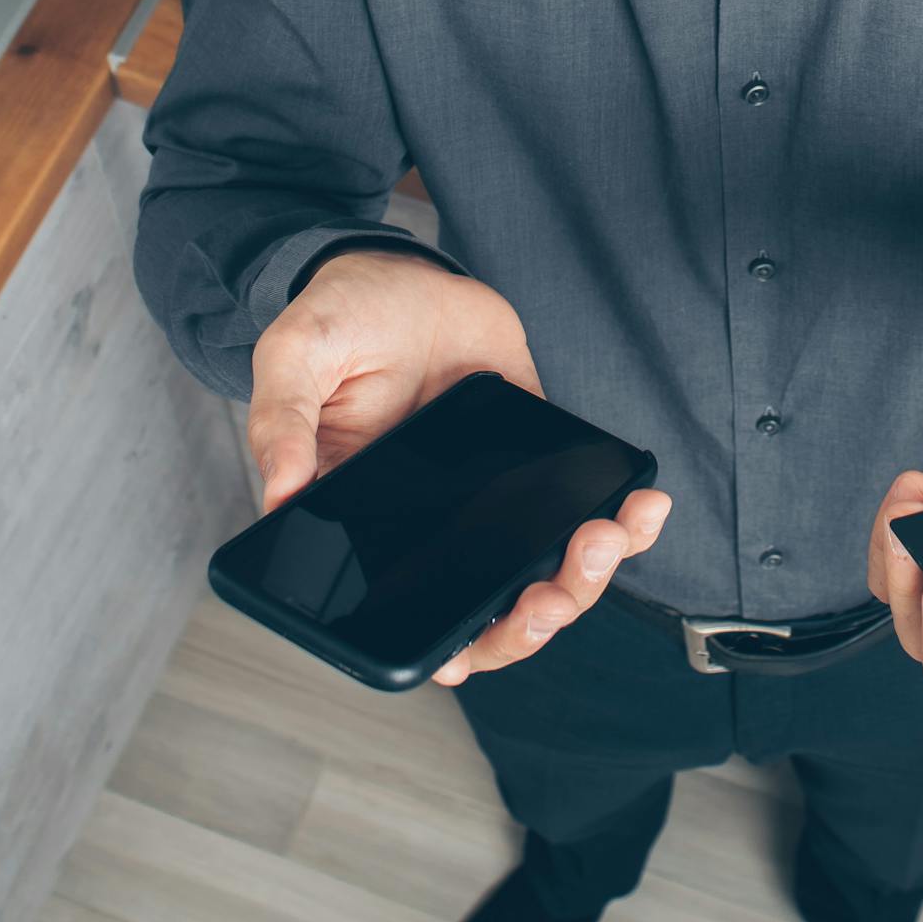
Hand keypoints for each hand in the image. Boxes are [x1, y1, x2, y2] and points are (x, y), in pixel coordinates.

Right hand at [246, 247, 673, 684]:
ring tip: (612, 533)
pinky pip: (584, 503)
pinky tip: (643, 502)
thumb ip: (282, 422)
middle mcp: (436, 526)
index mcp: (373, 526)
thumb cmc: (338, 324)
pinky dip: (622, 518)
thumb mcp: (294, 358)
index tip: (472, 651)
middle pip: (495, 608)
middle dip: (537, 616)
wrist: (395, 270)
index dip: (451, 647)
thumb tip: (279, 493)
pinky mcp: (534, 454)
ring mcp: (491, 495)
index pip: (413, 615)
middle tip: (557, 589)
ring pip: (548, 568)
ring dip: (589, 573)